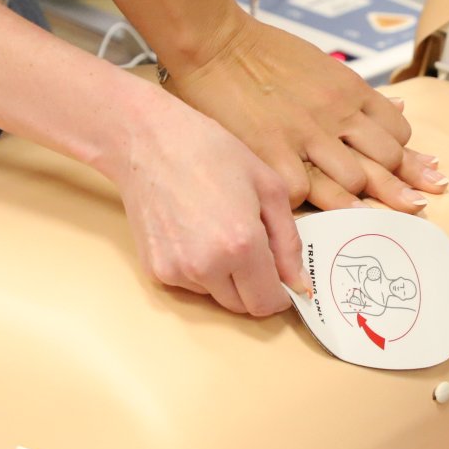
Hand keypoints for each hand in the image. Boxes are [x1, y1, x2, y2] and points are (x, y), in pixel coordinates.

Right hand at [109, 98, 309, 315]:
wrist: (148, 142)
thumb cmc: (210, 153)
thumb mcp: (268, 187)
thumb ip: (289, 242)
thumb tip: (299, 283)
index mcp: (241, 245)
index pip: (267, 303)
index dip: (279, 294)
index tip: (280, 277)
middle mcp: (206, 267)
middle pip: (242, 306)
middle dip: (254, 285)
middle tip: (250, 245)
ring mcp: (176, 271)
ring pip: (216, 296)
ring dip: (226, 277)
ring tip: (217, 230)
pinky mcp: (155, 270)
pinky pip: (190, 285)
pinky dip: (199, 270)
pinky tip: (194, 232)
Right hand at [165, 14, 446, 211]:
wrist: (214, 44)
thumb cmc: (263, 54)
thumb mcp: (322, 66)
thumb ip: (358, 95)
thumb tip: (399, 107)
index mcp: (349, 90)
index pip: (397, 132)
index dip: (406, 157)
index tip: (417, 176)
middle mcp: (336, 113)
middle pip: (386, 161)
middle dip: (400, 187)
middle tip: (416, 208)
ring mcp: (306, 134)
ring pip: (355, 180)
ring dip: (357, 199)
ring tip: (367, 217)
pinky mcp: (272, 152)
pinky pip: (304, 192)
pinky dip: (307, 203)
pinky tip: (311, 211)